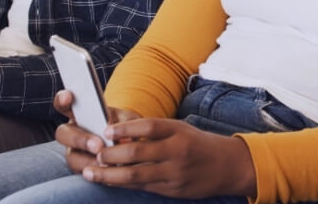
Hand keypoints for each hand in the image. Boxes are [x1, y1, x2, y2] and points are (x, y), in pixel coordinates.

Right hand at [53, 90, 139, 173]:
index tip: (68, 96)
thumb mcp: (127, 119)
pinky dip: (97, 173)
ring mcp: (74, 151)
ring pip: (72, 157)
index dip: (62, 99)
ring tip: (107, 163)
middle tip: (98, 145)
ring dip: (88, 160)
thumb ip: (125, 123)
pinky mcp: (81, 169)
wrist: (129, 144)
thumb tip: (124, 138)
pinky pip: (83, 173)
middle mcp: (72, 131)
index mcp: (79, 112)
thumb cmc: (124, 124)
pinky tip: (110, 172)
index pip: (63, 103)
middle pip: (62, 134)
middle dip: (80, 139)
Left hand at [82, 118, 256, 198]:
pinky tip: (110, 182)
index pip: (148, 126)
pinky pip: (143, 187)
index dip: (125, 128)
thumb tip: (120, 133)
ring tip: (92, 172)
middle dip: (112, 154)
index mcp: (177, 130)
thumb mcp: (178, 128)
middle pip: (138, 152)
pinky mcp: (173, 191)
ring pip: (136, 175)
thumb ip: (153, 131)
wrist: (225, 165)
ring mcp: (174, 173)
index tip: (106, 131)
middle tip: (95, 154)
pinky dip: (124, 184)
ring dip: (110, 175)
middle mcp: (176, 151)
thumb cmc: (195, 142)